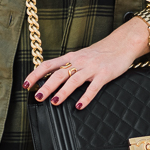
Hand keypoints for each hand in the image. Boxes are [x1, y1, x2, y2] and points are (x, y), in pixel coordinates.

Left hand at [23, 0, 149, 108]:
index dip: (36, 75)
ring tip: (54, 102)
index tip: (26, 85)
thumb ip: (68, 66)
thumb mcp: (82, 56)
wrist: (123, 43)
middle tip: (37, 97)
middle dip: (46, 86)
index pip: (48, 65)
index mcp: (71, 57)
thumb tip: (51, 80)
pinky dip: (86, 97)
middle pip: (59, 73)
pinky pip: (93, 87)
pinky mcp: (105, 74)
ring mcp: (92, 68)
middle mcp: (79, 61)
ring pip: (74, 80)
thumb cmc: (102, 53)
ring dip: (63, 92)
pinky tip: (79, 106)